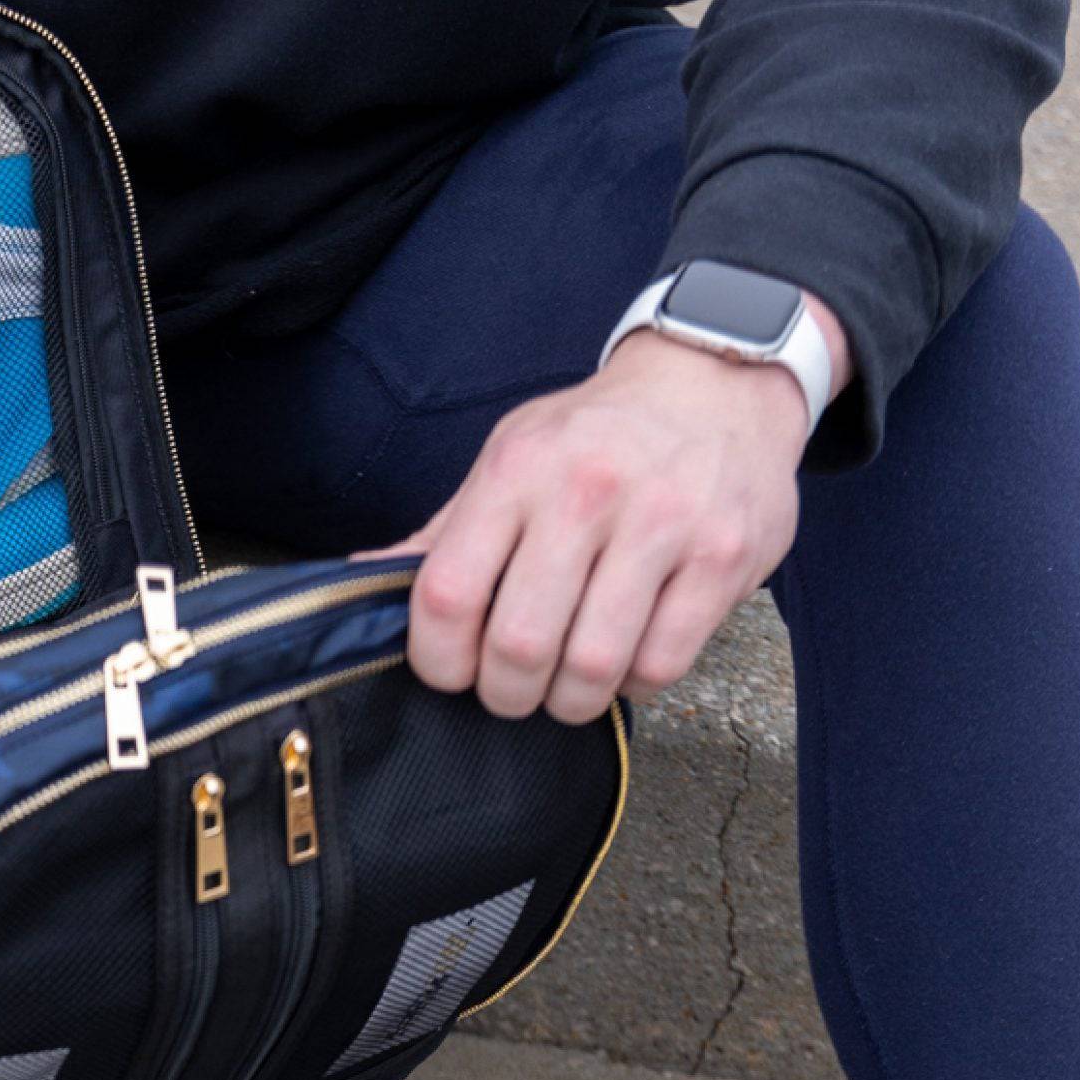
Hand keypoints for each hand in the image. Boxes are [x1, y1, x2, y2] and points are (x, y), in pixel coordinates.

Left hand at [387, 300, 848, 724]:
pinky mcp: (723, 557)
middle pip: (518, 646)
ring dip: (570, 700)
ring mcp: (663, 524)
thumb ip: (444, 533)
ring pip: (591, 668)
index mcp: (517, 471)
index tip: (453, 670)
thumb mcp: (510, 458)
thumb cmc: (596, 436)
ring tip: (568, 682)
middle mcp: (588, 492)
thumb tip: (356, 584)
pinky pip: (660, 665)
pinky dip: (634, 683)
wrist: (717, 379)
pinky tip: (627, 657)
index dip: (438, 661)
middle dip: (506, 693)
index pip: (447, 596)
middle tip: (514, 687)